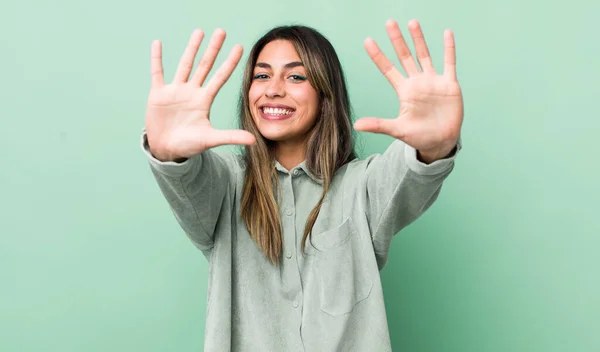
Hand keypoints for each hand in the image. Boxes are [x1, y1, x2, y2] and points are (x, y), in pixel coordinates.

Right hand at [145, 29, 255, 161]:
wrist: (166, 151)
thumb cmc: (189, 145)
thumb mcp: (211, 139)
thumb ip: (231, 137)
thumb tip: (253, 141)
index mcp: (204, 100)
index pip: (220, 77)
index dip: (230, 63)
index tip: (239, 47)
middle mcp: (192, 92)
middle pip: (205, 65)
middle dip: (213, 49)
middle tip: (222, 31)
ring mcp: (175, 91)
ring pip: (185, 65)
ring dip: (192, 48)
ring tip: (199, 32)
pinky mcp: (158, 94)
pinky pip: (157, 72)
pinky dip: (156, 58)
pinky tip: (158, 43)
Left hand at [354, 19, 462, 163]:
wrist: (441, 142)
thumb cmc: (419, 136)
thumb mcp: (397, 130)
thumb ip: (378, 125)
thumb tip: (356, 125)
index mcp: (404, 91)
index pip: (388, 69)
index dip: (378, 56)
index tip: (367, 41)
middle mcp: (417, 82)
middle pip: (405, 56)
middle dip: (397, 40)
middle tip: (389, 22)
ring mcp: (433, 82)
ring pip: (424, 55)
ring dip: (419, 39)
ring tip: (412, 22)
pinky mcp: (449, 85)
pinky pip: (449, 63)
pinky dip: (448, 48)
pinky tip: (447, 33)